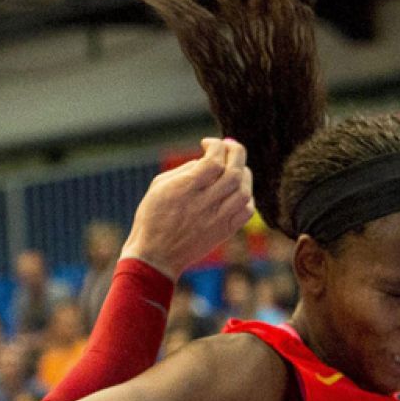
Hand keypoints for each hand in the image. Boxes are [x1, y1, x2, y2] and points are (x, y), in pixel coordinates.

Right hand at [122, 137, 254, 278]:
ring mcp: (217, 219)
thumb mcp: (159, 186)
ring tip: (233, 169)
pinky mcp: (224, 232)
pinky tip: (236, 192)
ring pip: (244, 191)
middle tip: (228, 147)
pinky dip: (247, 197)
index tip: (207, 144)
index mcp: (186, 189)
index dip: (215, 146)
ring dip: (243, 174)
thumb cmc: (152, 218)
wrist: (156, 257)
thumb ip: (185, 170)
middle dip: (235, 152)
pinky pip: (247, 211)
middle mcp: (204, 203)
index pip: (214, 160)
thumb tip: (206, 160)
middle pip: (234, 172)